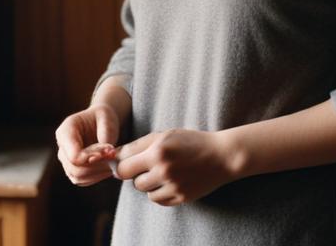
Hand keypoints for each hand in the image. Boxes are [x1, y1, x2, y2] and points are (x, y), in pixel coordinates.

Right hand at [55, 104, 121, 185]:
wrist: (100, 122)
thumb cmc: (102, 117)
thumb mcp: (106, 116)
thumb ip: (105, 133)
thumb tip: (106, 153)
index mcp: (65, 132)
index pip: (74, 156)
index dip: (93, 158)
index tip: (110, 151)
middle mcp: (62, 147)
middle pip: (76, 169)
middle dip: (98, 166)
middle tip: (114, 155)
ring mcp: (66, 160)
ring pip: (79, 178)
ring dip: (99, 172)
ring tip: (113, 159)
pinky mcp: (73, 170)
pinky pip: (83, 181)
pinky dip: (98, 176)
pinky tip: (109, 166)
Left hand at [115, 129, 241, 205]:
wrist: (222, 156)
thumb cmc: (190, 142)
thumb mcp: (164, 135)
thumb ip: (137, 145)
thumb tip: (114, 156)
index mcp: (157, 152)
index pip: (123, 167)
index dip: (121, 165)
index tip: (127, 163)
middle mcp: (164, 171)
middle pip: (133, 181)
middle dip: (136, 174)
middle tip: (148, 166)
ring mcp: (174, 186)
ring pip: (146, 191)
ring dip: (149, 184)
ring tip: (162, 172)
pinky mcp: (182, 198)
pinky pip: (158, 200)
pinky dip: (160, 192)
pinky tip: (170, 181)